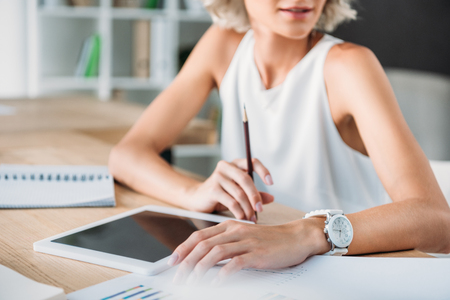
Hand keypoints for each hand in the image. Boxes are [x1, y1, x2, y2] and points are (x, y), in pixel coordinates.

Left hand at [167, 218, 329, 284]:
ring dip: (200, 269)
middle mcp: (235, 231)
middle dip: (187, 262)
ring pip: (215, 253)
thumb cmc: (270, 240)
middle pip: (203, 245)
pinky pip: (235, 263)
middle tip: (178, 277)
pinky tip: (217, 283)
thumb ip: (226, 244)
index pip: (199, 236)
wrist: (296, 237)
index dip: (183, 248)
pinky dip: (223, 274)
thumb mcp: (244, 237)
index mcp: (229, 226)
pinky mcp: (257, 254)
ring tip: (192, 282)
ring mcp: (246, 242)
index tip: (173, 261)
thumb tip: (205, 259)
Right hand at [186, 158, 273, 221]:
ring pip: (239, 193)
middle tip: (260, 209)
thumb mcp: (238, 193)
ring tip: (252, 218)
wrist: (196, 199)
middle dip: (255, 196)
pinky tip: (242, 218)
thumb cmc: (220, 195)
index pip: (252, 162)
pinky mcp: (212, 189)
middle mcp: (226, 167)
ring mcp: (218, 177)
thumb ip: (254, 194)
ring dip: (248, 208)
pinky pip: (231, 202)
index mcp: (234, 164)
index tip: (271, 183)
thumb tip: (272, 198)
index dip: (263, 171)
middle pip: (246, 179)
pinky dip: (239, 212)